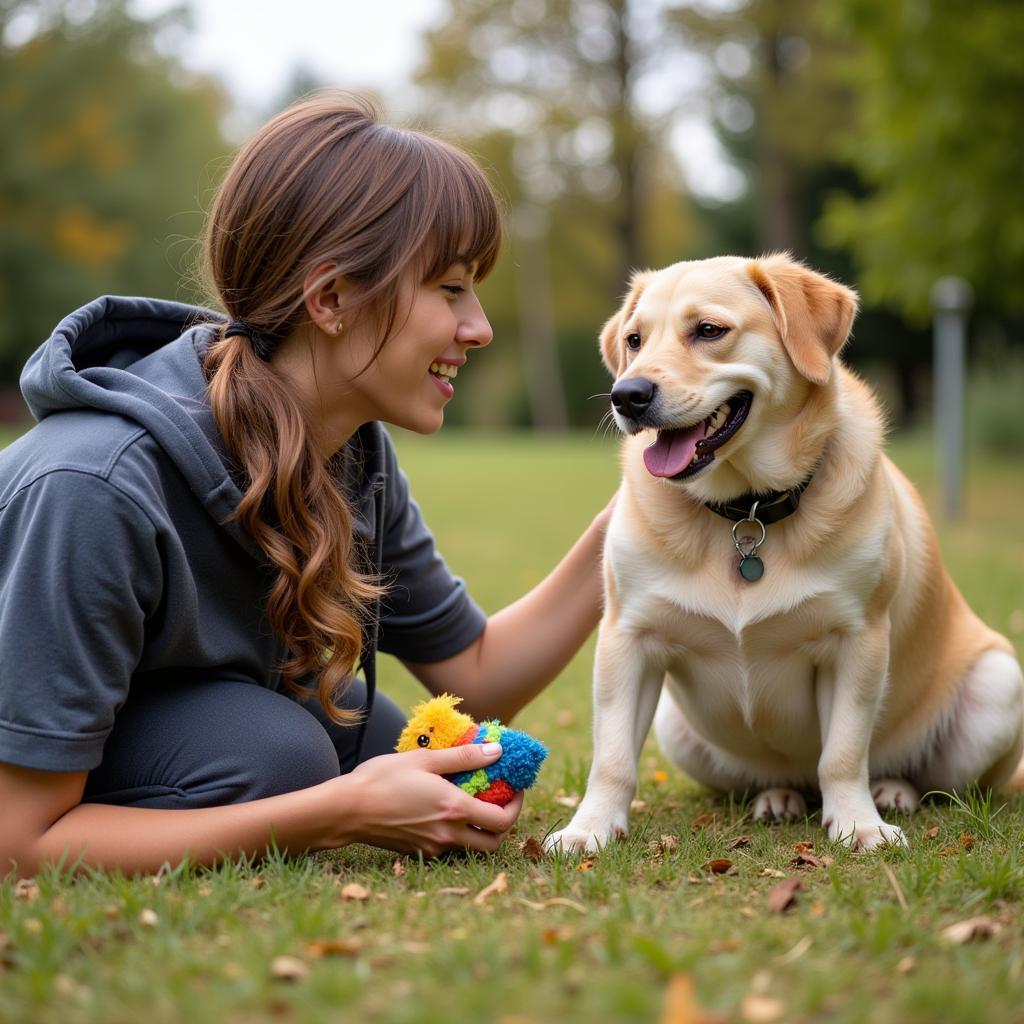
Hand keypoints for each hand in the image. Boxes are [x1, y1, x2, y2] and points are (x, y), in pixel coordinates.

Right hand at [335, 742, 523, 856]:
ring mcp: (433, 847)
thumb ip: (464, 757)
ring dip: (482, 831)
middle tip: (501, 801)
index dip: (516, 805)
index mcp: (454, 810)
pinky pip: (450, 848)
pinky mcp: (418, 852)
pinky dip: (459, 833)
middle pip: (493, 842)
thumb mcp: (425, 759)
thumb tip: (496, 751)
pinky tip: (448, 811)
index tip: (515, 788)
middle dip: (504, 824)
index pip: (502, 820)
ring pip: (472, 847)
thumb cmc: (383, 779)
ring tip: (476, 804)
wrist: (346, 810)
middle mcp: (448, 834)